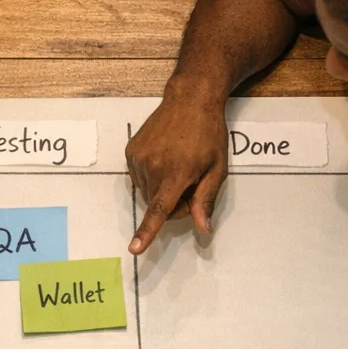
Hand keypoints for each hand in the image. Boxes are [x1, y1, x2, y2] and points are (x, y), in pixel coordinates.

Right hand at [125, 82, 229, 251]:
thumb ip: (205, 200)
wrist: (190, 99)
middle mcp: (153, 167)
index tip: (134, 249)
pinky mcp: (131, 151)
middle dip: (174, 203)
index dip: (146, 232)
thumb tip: (202, 229)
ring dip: (162, 189)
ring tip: (178, 166)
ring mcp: (139, 158)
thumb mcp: (217, 168)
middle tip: (191, 182)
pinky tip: (165, 158)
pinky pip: (139, 178)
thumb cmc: (208, 134)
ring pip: (148, 192)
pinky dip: (152, 176)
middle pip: (158, 205)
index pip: (159, 210)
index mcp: (176, 173)